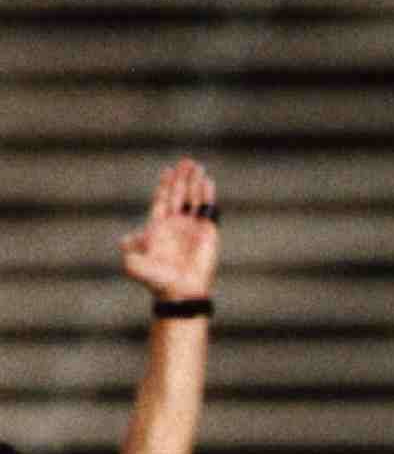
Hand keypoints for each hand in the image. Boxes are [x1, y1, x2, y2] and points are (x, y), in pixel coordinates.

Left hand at [120, 155, 218, 301]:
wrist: (181, 292)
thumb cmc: (158, 281)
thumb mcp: (137, 266)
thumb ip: (130, 253)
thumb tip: (124, 241)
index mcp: (160, 228)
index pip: (162, 200)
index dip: (165, 186)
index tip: (168, 170)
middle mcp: (177, 225)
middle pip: (179, 195)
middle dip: (182, 178)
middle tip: (186, 161)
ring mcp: (193, 228)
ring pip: (194, 199)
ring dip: (195, 182)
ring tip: (197, 166)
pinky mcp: (208, 233)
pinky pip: (208, 210)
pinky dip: (208, 195)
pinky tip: (207, 181)